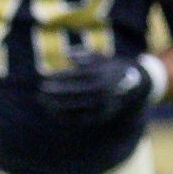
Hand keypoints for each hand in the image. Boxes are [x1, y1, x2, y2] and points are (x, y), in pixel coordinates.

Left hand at [38, 52, 159, 126]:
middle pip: (74, 92)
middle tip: (41, 89)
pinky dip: (63, 115)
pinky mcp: (99, 116)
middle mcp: (101, 91)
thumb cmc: (107, 68)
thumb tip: (66, 55)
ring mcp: (101, 105)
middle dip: (55, 91)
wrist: (131, 86)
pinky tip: (51, 110)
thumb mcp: (99, 57)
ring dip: (56, 104)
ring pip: (75, 106)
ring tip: (42, 100)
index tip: (45, 76)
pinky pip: (78, 118)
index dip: (59, 76)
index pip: (75, 76)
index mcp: (101, 75)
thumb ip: (83, 55)